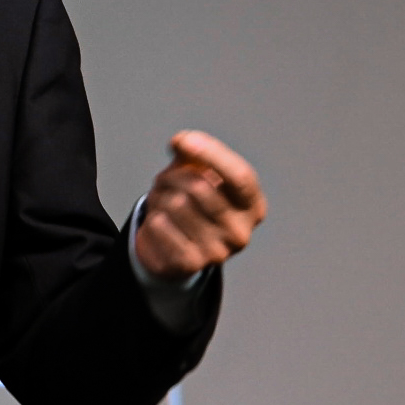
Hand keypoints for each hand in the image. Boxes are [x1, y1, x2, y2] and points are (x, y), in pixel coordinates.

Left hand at [132, 129, 264, 278]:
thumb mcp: (200, 176)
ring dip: (159, 195)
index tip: (182, 140)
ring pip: (176, 204)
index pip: (240, 176)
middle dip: (172, 175)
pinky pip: (160, 226)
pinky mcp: (191, 265)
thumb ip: (195, 155)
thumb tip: (181, 143)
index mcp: (252, 206)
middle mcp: (241, 232)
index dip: (212, 154)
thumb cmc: (192, 205)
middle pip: (200, 187)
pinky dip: (152, 217)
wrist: (175, 251)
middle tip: (163, 179)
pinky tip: (158, 222)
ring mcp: (218, 252)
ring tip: (161, 200)